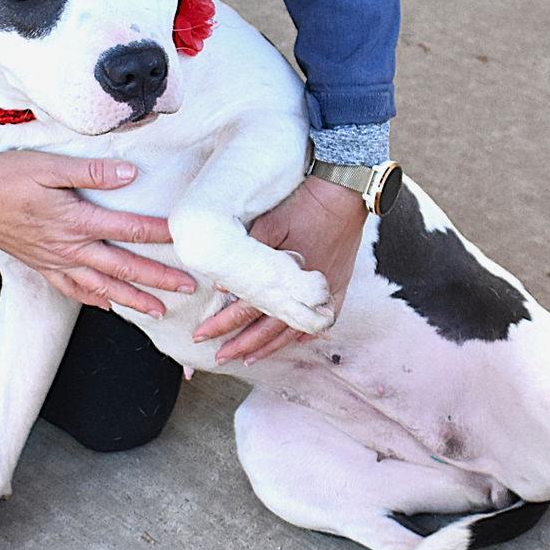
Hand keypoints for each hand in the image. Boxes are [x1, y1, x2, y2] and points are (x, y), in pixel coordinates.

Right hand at [0, 153, 195, 314]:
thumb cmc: (5, 179)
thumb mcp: (48, 166)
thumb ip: (91, 172)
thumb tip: (130, 175)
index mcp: (75, 220)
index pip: (128, 230)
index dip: (160, 235)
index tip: (186, 240)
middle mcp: (69, 248)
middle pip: (123, 267)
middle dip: (158, 280)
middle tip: (188, 290)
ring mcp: (56, 262)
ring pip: (102, 287)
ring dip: (133, 300)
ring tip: (159, 312)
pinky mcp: (42, 267)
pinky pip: (73, 290)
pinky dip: (94, 300)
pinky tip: (109, 306)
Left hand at [192, 175, 366, 363]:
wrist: (346, 191)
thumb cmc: (305, 204)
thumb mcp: (270, 222)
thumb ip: (250, 252)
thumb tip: (223, 284)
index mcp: (286, 278)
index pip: (248, 310)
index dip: (223, 324)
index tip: (203, 336)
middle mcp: (307, 292)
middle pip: (269, 328)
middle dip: (242, 344)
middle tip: (220, 357)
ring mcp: (326, 290)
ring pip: (295, 329)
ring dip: (270, 345)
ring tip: (251, 358)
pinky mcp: (340, 283)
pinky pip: (326, 316)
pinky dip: (309, 331)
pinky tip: (297, 341)